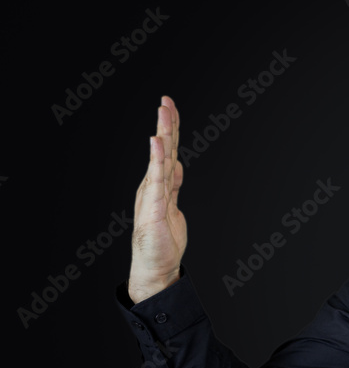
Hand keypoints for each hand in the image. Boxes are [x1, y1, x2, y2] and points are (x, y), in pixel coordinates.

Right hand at [128, 96, 186, 303]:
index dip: (170, 129)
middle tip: (166, 100)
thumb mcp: (172, 205)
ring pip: (160, 159)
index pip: (168, 151)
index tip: (170, 106)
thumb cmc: (162, 240)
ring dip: (163, 134)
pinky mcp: (153, 208)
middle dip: (166, 124)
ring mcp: (152, 195)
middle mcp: (153, 186)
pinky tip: (156, 141)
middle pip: (163, 150)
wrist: (156, 267)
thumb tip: (177, 164)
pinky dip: (156, 159)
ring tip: (162, 111)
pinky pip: (156, 179)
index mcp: (159, 185)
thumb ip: (173, 185)